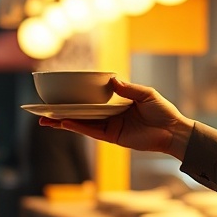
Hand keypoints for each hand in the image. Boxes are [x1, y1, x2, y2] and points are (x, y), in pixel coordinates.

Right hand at [39, 78, 194, 159]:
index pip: (91, 98)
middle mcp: (109, 114)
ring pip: (82, 122)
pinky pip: (92, 131)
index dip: (76, 97)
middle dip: (62, 111)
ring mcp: (110, 126)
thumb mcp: (146, 94)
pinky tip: (64, 123)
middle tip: (42, 109)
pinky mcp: (113, 137)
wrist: (173, 131)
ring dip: (63, 121)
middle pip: (81, 112)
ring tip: (45, 120)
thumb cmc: (163, 111)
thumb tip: (111, 79)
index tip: (59, 93)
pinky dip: (78, 127)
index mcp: (116, 102)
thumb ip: (128, 88)